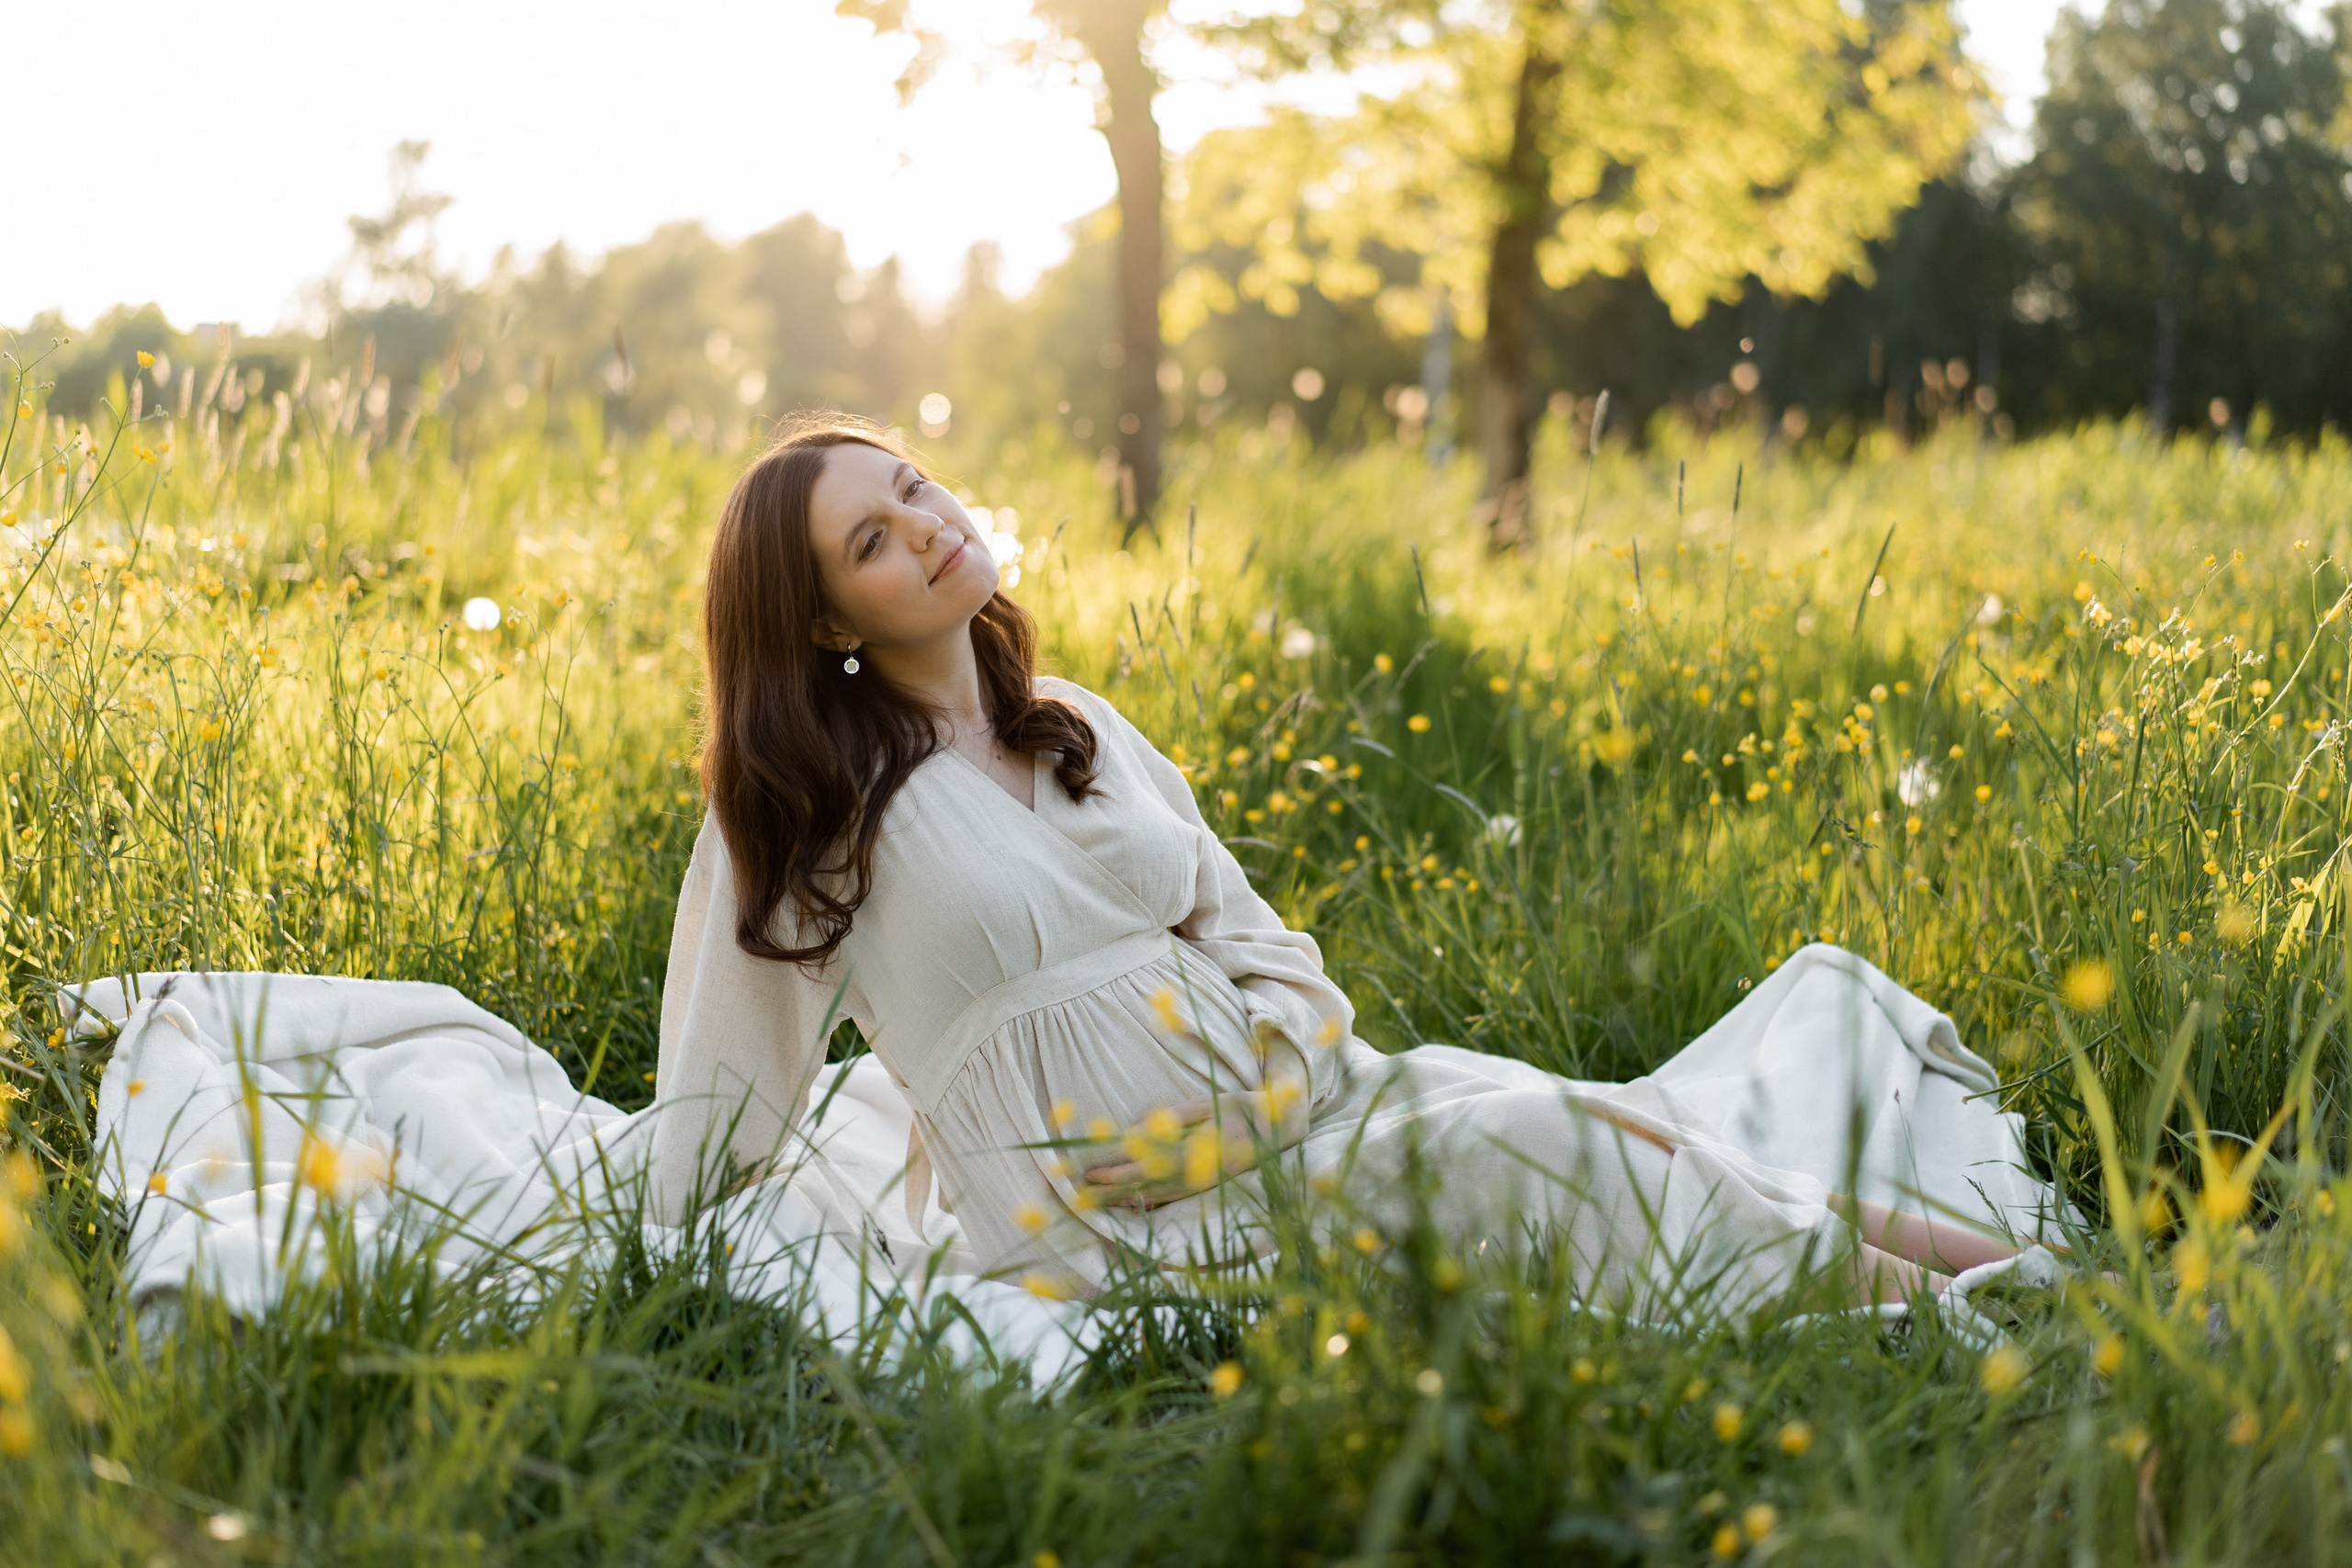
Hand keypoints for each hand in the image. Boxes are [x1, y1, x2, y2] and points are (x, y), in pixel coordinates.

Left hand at [1083, 1051, 1310, 1210]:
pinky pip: (1171, 1201)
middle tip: (1080, 1194)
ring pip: (1156, 1199)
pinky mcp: (1206, 1190)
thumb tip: (1135, 1134)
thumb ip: (1171, 1120)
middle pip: (1145, 1189)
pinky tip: (1127, 1204)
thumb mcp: (1205, 1105)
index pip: (1146, 1169)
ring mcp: (1203, 1187)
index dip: (1116, 1173)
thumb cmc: (1240, 1109)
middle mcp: (1198, 1177)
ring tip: (1095, 1201)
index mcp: (1197, 1155)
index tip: (1090, 1174)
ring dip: (1123, 1201)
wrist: (1279, 1129)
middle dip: (1111, 1193)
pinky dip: (1146, 1204)